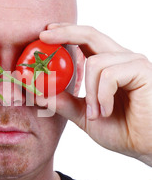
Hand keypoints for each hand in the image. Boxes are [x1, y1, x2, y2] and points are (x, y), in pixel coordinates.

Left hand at [40, 24, 151, 165]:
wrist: (146, 147)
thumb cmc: (123, 131)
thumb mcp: (85, 116)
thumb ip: (64, 103)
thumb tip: (37, 93)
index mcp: (110, 65)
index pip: (86, 39)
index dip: (65, 32)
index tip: (44, 33)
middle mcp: (122, 58)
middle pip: (90, 33)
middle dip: (65, 33)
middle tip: (43, 36)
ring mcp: (133, 62)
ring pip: (95, 62)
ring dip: (89, 93)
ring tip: (96, 114)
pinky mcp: (141, 70)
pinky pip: (108, 75)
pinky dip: (102, 96)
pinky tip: (107, 111)